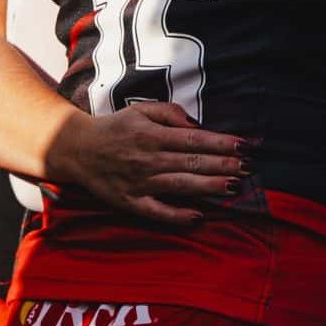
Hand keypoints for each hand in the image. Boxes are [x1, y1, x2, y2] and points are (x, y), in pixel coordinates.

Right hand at [48, 101, 247, 225]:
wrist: (76, 149)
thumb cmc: (115, 127)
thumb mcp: (140, 110)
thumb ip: (169, 112)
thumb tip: (196, 124)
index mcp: (152, 135)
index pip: (194, 139)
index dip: (221, 143)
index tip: (245, 146)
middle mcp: (148, 159)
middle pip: (192, 162)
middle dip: (223, 165)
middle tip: (249, 168)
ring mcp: (140, 182)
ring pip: (180, 185)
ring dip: (209, 187)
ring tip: (234, 187)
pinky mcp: (130, 202)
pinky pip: (156, 212)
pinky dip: (177, 215)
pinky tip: (198, 216)